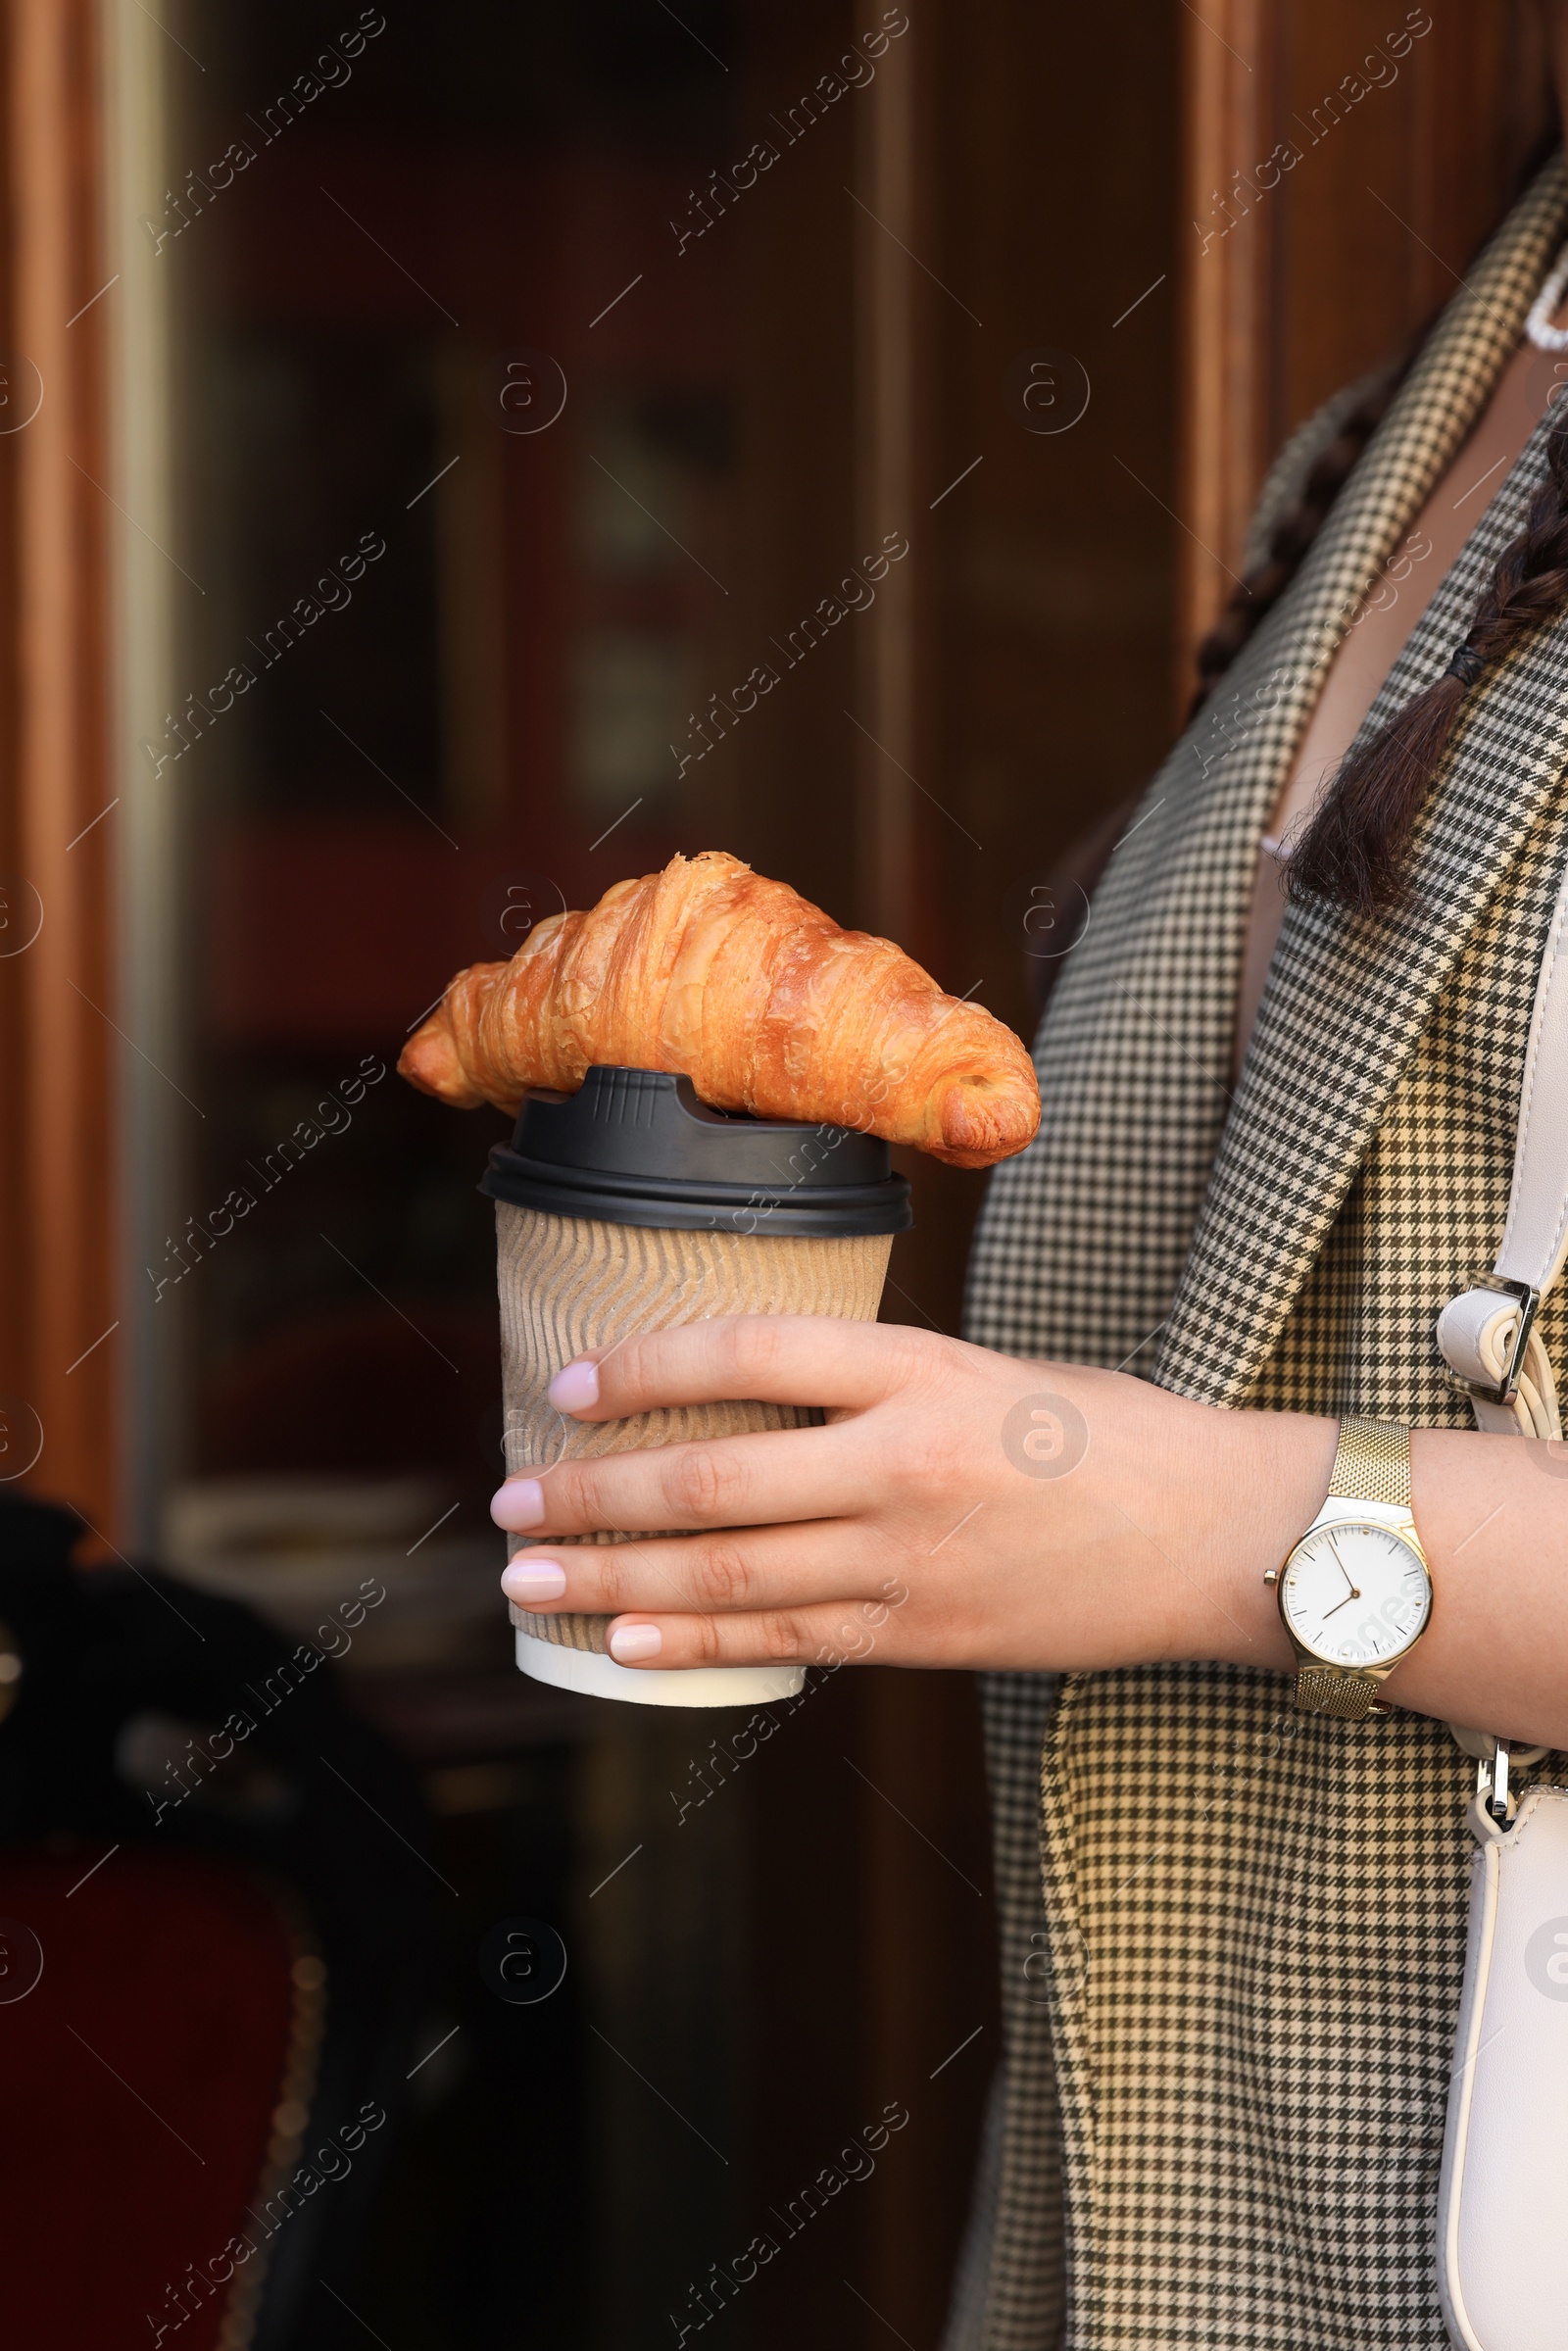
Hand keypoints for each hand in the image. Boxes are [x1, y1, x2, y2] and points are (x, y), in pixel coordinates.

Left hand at [490, 1318, 1326, 1674]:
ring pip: (732, 1571)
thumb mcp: (988, 1370)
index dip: (647, 1368)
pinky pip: (788, 1642)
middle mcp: (905, 1458)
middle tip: (508, 1508)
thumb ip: (876, 1384)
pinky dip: (698, 1645)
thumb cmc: (1107, 1437)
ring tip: (530, 1584)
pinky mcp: (928, 1633)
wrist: (1223, 1536)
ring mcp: (913, 1556)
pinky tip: (627, 1644)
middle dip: (593, 1495)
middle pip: (714, 1474)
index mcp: (923, 1366)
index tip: (570, 1386)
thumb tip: (754, 1402)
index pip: (753, 1348)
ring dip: (617, 1578)